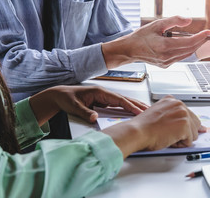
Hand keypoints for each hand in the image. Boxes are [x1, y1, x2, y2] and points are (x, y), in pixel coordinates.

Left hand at [29, 86, 148, 125]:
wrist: (59, 95)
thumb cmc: (66, 98)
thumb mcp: (73, 106)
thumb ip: (85, 112)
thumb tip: (95, 118)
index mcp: (99, 92)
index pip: (118, 99)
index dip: (130, 105)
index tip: (139, 111)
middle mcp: (104, 94)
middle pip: (124, 99)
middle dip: (137, 104)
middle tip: (150, 110)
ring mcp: (104, 98)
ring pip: (122, 102)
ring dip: (134, 106)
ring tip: (146, 111)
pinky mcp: (103, 102)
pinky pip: (117, 106)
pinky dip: (126, 109)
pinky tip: (132, 113)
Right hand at [102, 16, 209, 68]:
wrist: (130, 50)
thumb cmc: (141, 36)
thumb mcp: (157, 24)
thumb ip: (174, 21)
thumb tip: (189, 20)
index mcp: (164, 46)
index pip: (188, 42)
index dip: (200, 37)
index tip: (208, 32)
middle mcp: (166, 56)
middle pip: (190, 49)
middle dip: (200, 41)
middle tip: (208, 34)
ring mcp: (166, 62)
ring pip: (186, 54)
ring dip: (193, 46)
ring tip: (199, 38)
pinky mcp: (165, 65)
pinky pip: (180, 57)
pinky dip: (185, 50)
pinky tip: (185, 44)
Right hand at [102, 96, 205, 157]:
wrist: (138, 132)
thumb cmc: (144, 127)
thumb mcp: (159, 115)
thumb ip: (172, 116)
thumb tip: (185, 124)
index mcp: (171, 100)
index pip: (188, 113)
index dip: (186, 125)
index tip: (184, 129)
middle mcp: (179, 104)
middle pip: (195, 123)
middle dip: (185, 132)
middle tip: (169, 134)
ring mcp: (183, 114)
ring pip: (193, 133)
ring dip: (182, 139)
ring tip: (167, 136)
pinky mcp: (185, 125)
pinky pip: (190, 141)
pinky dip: (180, 145)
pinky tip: (169, 140)